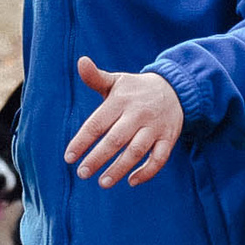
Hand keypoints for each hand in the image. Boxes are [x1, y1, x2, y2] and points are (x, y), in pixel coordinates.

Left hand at [64, 57, 184, 187]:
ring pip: (137, 151)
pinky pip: (160, 158)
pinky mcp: (169, 137)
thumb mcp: (116, 81)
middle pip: (116, 139)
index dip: (82, 141)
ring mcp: (155, 127)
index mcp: (120, 101)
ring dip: (120, 168)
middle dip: (98, 158)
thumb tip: (80, 61)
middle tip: (82, 173)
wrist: (175, 88)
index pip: (97, 123)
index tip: (69, 157)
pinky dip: (147, 172)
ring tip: (103, 182)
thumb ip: (95, 77)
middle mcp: (138, 114)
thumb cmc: (135, 89)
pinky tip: (132, 181)